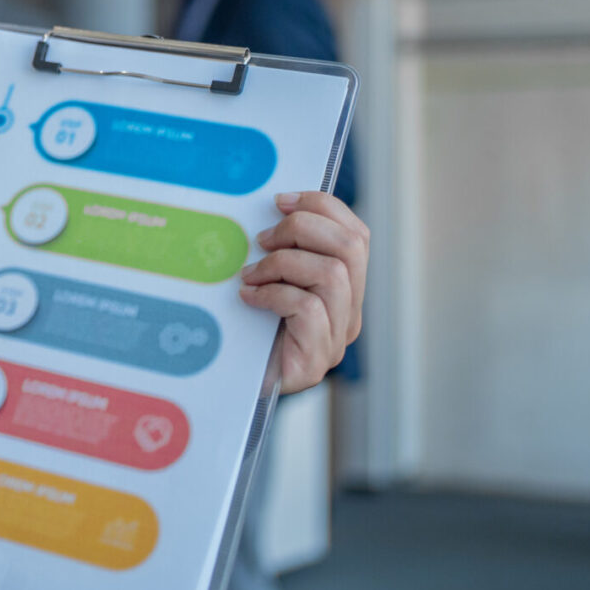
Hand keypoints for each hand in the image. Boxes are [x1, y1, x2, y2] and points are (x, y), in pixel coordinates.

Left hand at [238, 191, 368, 394]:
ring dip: (283, 263)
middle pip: (351, 247)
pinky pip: (308, 308)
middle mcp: (349, 313)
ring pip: (333, 274)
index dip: (323, 207)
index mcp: (345, 290)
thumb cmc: (247, 331)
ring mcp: (337, 339)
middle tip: (262, 239)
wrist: (232, 389)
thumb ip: (281, 252)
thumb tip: (272, 208)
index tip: (280, 200)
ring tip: (250, 274)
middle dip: (302, 229)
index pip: (357, 235)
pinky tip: (248, 298)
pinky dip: (273, 294)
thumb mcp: (268, 281)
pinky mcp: (316, 360)